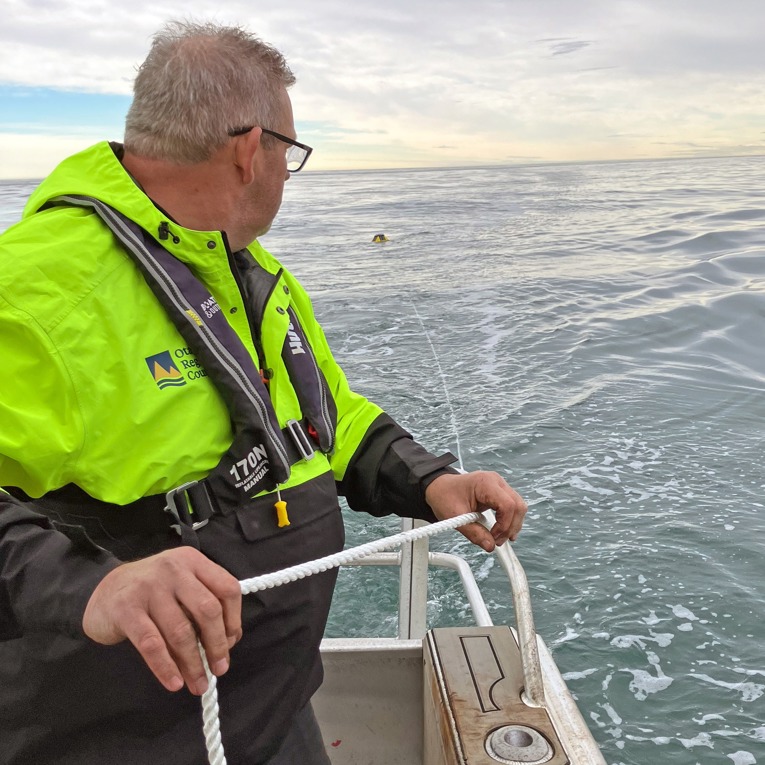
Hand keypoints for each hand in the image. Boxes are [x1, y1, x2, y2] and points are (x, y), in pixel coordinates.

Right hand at [82, 547, 241, 695]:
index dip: (234, 619)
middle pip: (208, 609)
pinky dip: (165, 667)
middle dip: (217, 644)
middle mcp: (173, 569)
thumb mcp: (182, 584)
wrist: (102, 588)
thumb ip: (204, 602)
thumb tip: (229, 641)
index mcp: (193, 561)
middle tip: (219, 669)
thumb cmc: (153, 591)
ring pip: (180, 631)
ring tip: (198, 683)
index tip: (232, 643)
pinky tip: (174, 682)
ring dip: (193, 663)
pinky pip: (151, 644)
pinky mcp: (126, 609)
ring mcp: (149, 587)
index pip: (227, 588)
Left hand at [425, 471, 526, 551]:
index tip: (494, 537)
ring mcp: (500, 485)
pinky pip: (513, 507)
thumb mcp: (454, 518)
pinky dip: (510, 520)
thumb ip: (473, 533)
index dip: (504, 525)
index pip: (508, 505)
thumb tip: (490, 546)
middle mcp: (496, 481)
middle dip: (511, 527)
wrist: (439, 488)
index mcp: (485, 483)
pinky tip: (501, 531)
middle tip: (497, 541)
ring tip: (498, 538)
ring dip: (512, 525)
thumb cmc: (444, 497)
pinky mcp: (500, 492)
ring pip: (519, 507)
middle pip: (518, 506)